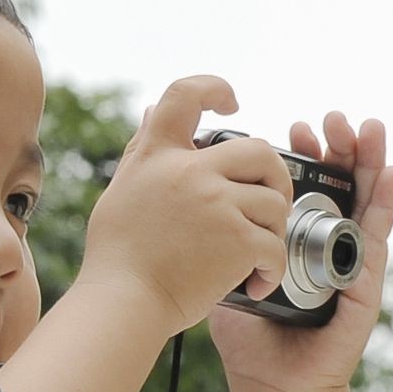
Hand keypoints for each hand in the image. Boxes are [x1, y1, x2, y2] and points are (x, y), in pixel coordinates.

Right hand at [78, 76, 293, 331]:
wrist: (123, 303)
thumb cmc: (117, 257)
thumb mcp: (122, 191)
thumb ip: (143, 149)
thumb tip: (150, 111)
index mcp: (157, 156)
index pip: (185, 95)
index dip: (214, 88)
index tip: (232, 102)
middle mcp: (188, 171)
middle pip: (258, 149)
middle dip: (275, 175)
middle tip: (271, 202)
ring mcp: (216, 203)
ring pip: (274, 201)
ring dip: (273, 229)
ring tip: (256, 254)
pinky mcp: (237, 239)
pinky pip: (275, 244)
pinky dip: (272, 268)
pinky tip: (256, 282)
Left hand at [209, 112, 392, 391]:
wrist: (267, 382)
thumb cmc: (246, 332)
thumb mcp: (222, 273)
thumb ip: (210, 236)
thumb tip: (179, 195)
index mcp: (290, 237)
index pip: (301, 186)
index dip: (301, 156)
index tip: (289, 128)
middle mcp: (322, 243)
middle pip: (336, 184)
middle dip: (336, 148)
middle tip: (326, 120)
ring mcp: (346, 261)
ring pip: (363, 201)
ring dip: (367, 163)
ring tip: (365, 129)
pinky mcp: (364, 284)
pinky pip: (376, 239)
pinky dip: (384, 205)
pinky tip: (390, 176)